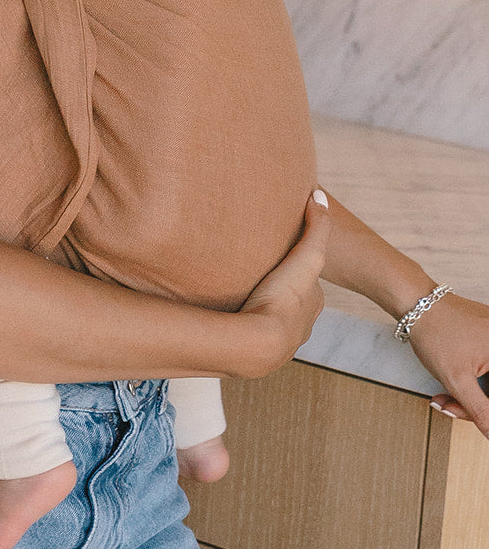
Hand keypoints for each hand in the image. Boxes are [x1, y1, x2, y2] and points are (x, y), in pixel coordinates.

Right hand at [238, 196, 330, 375]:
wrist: (259, 343)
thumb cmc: (285, 299)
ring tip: (238, 293)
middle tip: (257, 273)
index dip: (295, 265)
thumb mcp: (308, 257)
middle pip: (290, 301)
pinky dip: (244, 323)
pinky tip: (228, 314)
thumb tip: (320, 196)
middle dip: (278, 289)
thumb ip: (317, 227)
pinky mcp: (255, 352)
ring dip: (259, 308)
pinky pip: (250, 333)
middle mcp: (300, 326)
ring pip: (270, 320)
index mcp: (313, 304)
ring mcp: (279, 342)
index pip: (306, 281)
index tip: (280, 254)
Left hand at [404, 293, 488, 438]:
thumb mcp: (458, 380)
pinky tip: (452, 377)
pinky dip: (471, 378)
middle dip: (471, 405)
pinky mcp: (488, 334)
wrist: (417, 302)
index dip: (485, 414)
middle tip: (447, 405)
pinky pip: (487, 366)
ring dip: (468, 394)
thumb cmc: (436, 333)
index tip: (468, 415)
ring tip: (444, 395)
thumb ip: (481, 412)